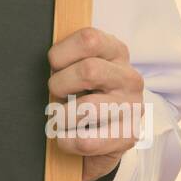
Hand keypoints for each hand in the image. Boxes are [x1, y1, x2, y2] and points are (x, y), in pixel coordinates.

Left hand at [47, 26, 145, 180]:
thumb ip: (69, 59)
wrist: (106, 129)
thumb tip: (48, 67)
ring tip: (61, 117)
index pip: (89, 39)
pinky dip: (67, 140)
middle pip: (88, 71)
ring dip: (62, 115)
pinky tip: (65, 137)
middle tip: (57, 94)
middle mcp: (129, 77)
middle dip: (60, 85)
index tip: (55, 66)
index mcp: (116, 52)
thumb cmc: (85, 90)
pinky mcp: (128, 136)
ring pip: (87, 108)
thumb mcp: (79, 65)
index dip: (62, 54)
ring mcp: (132, 107)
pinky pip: (87, 140)